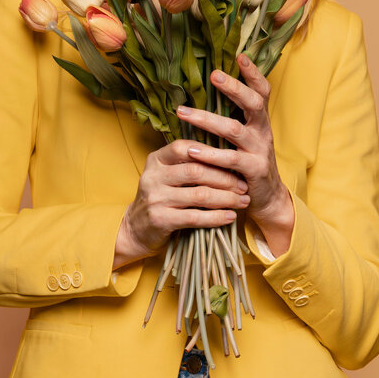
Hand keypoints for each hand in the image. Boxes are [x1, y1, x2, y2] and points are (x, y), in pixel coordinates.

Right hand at [114, 138, 250, 266]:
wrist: (135, 230)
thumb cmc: (160, 199)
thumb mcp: (166, 176)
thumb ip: (187, 164)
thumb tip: (226, 154)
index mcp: (156, 160)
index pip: (185, 147)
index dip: (211, 152)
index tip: (233, 160)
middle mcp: (153, 176)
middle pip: (197, 171)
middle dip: (225, 178)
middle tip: (243, 185)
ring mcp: (155, 198)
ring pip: (199, 194)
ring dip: (226, 198)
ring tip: (242, 201)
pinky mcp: (161, 219)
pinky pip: (195, 217)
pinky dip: (216, 217)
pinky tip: (230, 217)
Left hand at [175, 53, 294, 253]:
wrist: (265, 199)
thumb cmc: (245, 164)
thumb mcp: (242, 139)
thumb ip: (229, 118)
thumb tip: (200, 92)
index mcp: (259, 121)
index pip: (262, 91)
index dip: (253, 73)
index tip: (240, 56)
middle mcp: (263, 131)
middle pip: (254, 103)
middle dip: (234, 87)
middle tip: (214, 75)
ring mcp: (260, 151)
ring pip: (234, 130)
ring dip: (207, 120)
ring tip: (182, 113)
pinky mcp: (254, 171)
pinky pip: (230, 160)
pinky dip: (210, 154)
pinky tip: (191, 150)